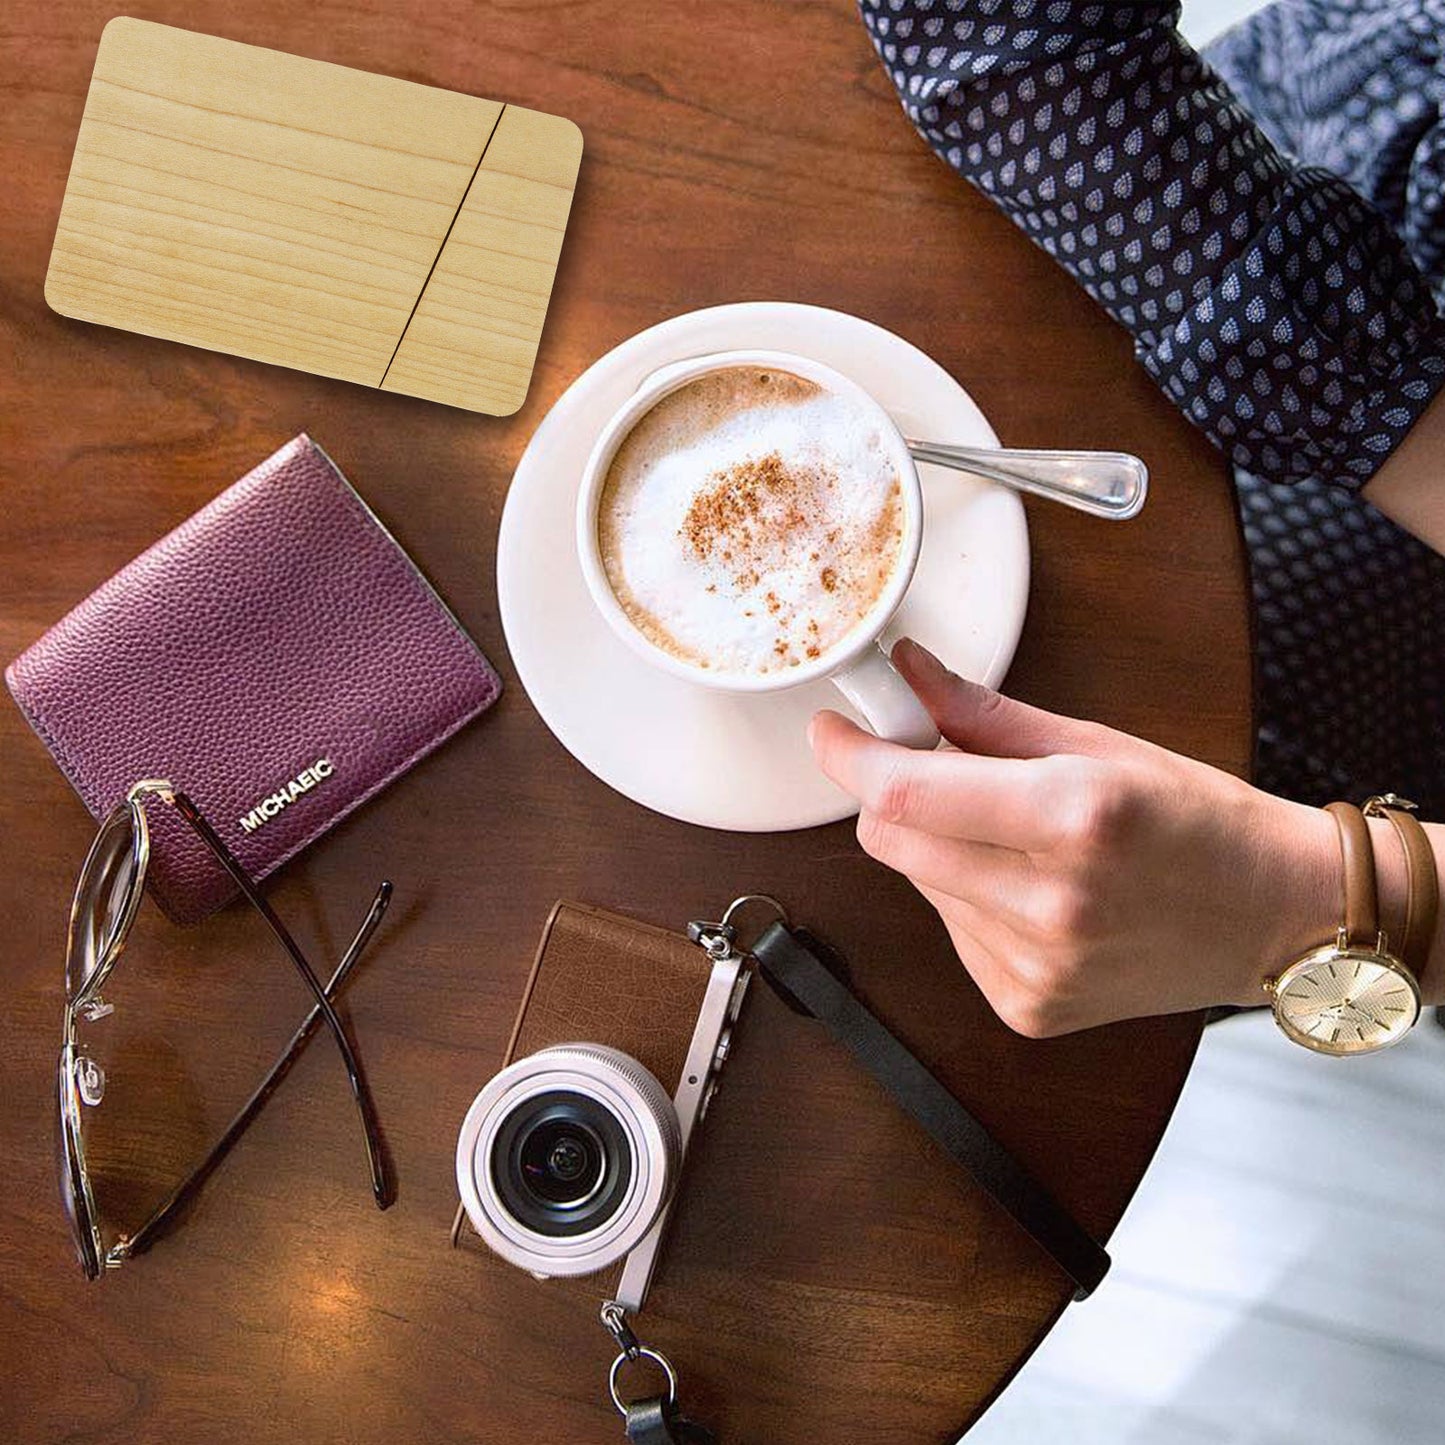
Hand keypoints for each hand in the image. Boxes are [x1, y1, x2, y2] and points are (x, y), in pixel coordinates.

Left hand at [808, 639, 1341, 1035]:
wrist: (1276, 918)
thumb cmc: (1199, 821)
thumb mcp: (1098, 744)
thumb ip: (984, 713)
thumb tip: (908, 673)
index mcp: (1074, 817)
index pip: (905, 794)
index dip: (850, 759)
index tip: (832, 733)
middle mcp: (1051, 903)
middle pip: (892, 842)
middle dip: (892, 798)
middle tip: (932, 769)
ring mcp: (1037, 967)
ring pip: (919, 884)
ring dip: (940, 849)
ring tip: (1018, 838)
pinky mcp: (1028, 1007)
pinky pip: (952, 933)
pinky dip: (969, 899)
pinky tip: (1033, 891)